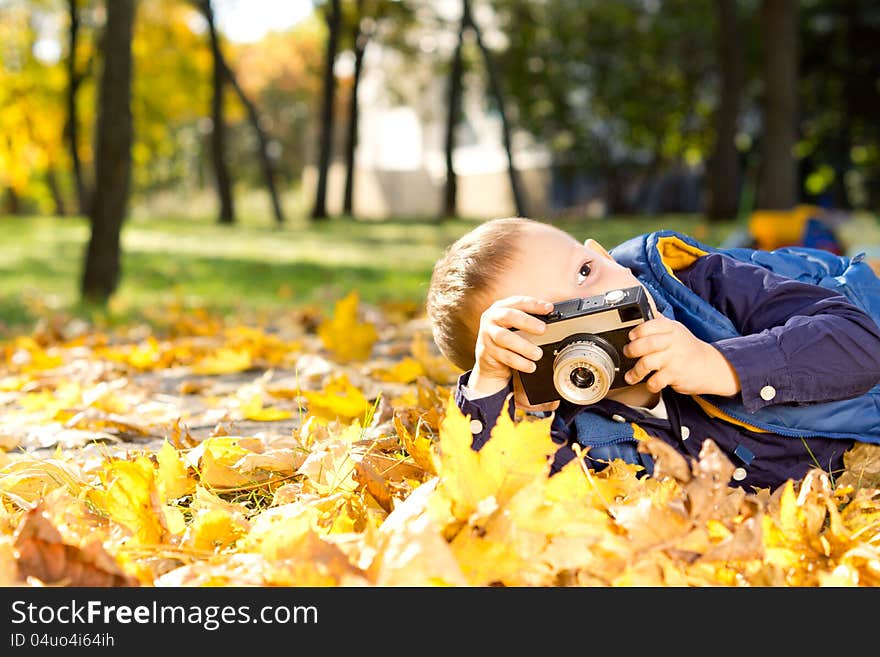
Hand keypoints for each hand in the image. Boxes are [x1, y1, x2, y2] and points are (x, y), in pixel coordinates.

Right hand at [469, 296, 553, 395]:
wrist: (489, 359)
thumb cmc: (507, 337)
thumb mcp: (515, 324)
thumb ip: (530, 318)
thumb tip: (551, 315)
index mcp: (501, 307)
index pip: (518, 302)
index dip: (534, 304)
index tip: (549, 308)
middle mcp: (491, 318)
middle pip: (508, 316)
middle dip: (527, 322)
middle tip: (543, 329)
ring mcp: (486, 334)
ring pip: (504, 338)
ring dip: (523, 346)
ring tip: (538, 354)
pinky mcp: (486, 350)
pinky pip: (503, 356)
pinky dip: (519, 362)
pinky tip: (530, 365)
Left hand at [622, 316, 740, 396]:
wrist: (709, 366)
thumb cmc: (687, 348)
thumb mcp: (676, 330)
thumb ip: (659, 321)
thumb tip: (643, 307)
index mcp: (671, 328)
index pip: (649, 325)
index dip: (637, 331)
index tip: (631, 337)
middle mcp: (672, 341)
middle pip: (645, 343)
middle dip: (631, 350)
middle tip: (628, 354)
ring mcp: (674, 358)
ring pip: (646, 363)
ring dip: (635, 372)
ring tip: (631, 376)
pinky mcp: (675, 375)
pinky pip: (655, 381)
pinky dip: (650, 385)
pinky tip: (650, 383)